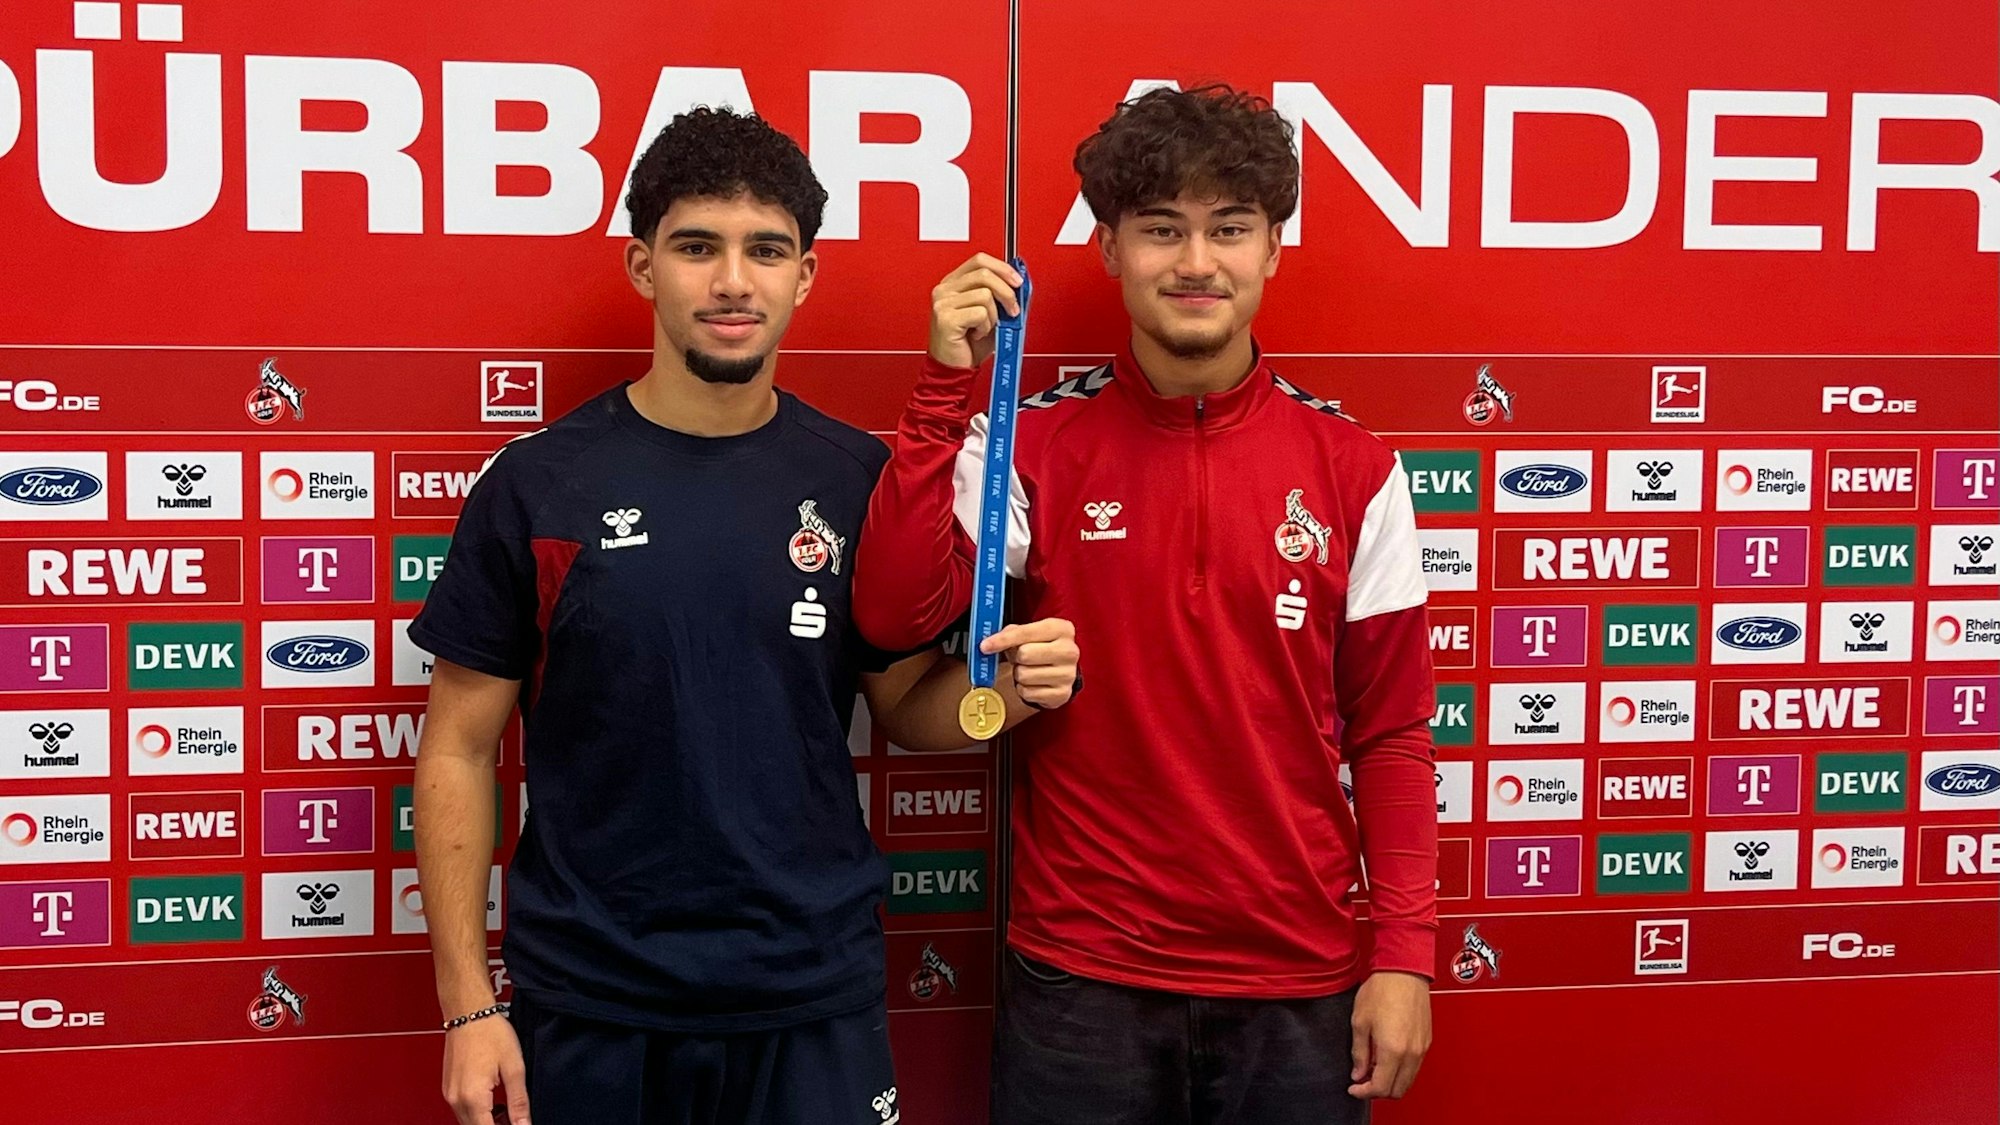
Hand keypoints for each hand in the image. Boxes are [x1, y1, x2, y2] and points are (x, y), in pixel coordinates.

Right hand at [442, 1015, 529, 1124]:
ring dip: (487, 1122)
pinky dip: (478, 1113)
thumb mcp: (514, 1067)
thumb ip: (519, 1101)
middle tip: (516, 1119)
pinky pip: (463, 1111)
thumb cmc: (489, 1032)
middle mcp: (456, 1100)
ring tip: (508, 1112)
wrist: (468, 1011)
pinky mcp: (449, 1088)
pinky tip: (494, 1104)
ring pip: (468, 1123)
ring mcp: (450, 1094)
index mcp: (472, 1098)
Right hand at [930, 253, 1022, 368]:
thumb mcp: (989, 315)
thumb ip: (1000, 297)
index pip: (979, 260)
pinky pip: (980, 313)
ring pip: (985, 294)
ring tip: (985, 328)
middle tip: (1012, 310)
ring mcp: (943, 303)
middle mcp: (945, 290)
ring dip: (993, 316)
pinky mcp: (946, 318)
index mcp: (953, 283)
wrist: (954, 369)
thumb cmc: (969, 345)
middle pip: (984, 273)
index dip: (1002, 268)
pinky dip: (985, 327)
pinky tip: (976, 334)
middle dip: (1006, 292)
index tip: (1017, 281)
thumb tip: (1019, 285)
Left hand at [981, 617, 1077, 710]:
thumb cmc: (1041, 649)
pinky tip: (1033, 683)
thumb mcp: (1031, 634)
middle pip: (1024, 654)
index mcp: (1062, 629)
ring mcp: (1067, 674)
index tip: (985, 646)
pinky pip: (1028, 693)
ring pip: (1024, 675)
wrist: (1060, 672)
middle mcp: (1069, 651)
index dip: (1002, 640)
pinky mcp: (1061, 694)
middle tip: (1020, 658)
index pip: (1025, 632)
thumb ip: (1012, 633)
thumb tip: (990, 642)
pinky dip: (1024, 689)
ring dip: (1019, 675)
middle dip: (1016, 658)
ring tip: (1029, 670)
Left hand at [1348, 970, 1430, 1099]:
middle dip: (1378, 1091)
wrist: (1403, 970)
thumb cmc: (1382, 990)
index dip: (1364, 1093)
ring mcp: (1422, 1048)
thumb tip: (1358, 1073)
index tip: (1354, 1088)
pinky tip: (1387, 1057)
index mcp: (1393, 1050)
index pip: (1381, 1088)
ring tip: (1373, 1068)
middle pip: (1397, 1090)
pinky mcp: (1427, 1041)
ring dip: (1391, 1081)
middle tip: (1363, 1080)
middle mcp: (1411, 1053)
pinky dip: (1401, 1070)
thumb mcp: (1360, 1022)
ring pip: (1408, 1080)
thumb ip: (1359, 1053)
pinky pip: (1415, 1067)